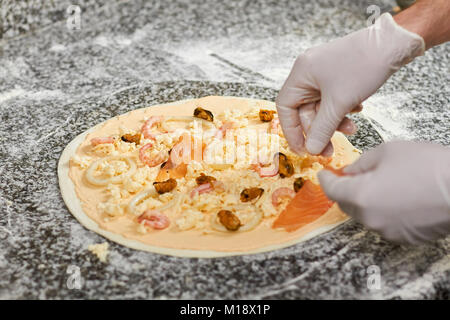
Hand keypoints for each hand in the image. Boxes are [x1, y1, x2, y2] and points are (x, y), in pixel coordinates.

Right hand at [276, 13, 423, 155]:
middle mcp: (309, 71)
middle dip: (318, 130)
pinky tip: (356, 110)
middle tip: (329, 149)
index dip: (292, 131)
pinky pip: (333, 99)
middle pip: (304, 110)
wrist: (396, 42)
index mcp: (301, 73)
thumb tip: (312, 149)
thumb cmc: (365, 64)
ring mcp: (324, 72)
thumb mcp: (340, 103)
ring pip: (321, 106)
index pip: (285, 107)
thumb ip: (322, 129)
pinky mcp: (338, 74)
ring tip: (350, 129)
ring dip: (333, 122)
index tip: (303, 149)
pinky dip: (342, 109)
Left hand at [318, 141, 449, 243]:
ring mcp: (387, 230)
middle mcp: (370, 218)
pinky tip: (394, 197)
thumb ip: (362, 163)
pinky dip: (381, 211)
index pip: (332, 190)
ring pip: (364, 215)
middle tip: (350, 176)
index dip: (325, 180)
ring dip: (364, 201)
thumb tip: (351, 171)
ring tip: (378, 184)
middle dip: (344, 190)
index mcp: (360, 196)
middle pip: (346, 205)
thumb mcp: (387, 152)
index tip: (323, 175)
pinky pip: (383, 223)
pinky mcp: (404, 237)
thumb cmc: (428, 166)